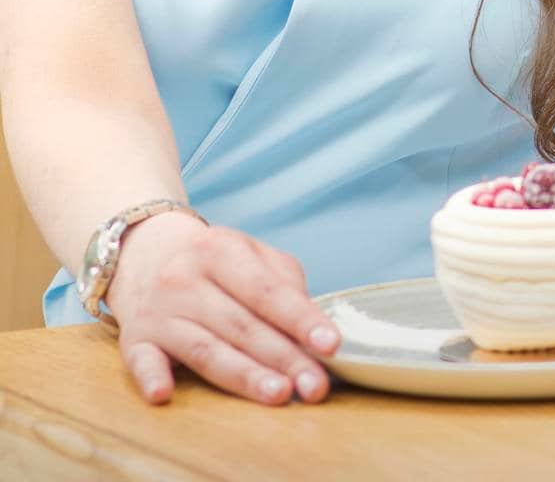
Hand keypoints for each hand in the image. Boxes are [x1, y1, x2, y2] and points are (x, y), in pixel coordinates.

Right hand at [105, 211, 341, 404]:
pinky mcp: (134, 339)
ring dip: (243, 375)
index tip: (330, 345)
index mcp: (220, 249)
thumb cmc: (213, 260)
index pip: (267, 291)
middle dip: (283, 358)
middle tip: (315, 385)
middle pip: (242, 325)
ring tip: (279, 394)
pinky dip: (152, 377)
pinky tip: (165, 393)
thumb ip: (283, 284)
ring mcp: (159, 310)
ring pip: (205, 349)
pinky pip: (142, 361)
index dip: (300, 319)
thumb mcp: (249, 254)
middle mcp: (186, 278)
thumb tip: (312, 329)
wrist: (145, 251)